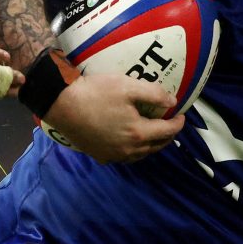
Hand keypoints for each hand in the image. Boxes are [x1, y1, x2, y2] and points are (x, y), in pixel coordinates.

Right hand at [43, 69, 184, 162]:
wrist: (61, 104)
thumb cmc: (95, 93)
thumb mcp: (127, 86)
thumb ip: (154, 94)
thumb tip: (172, 102)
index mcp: (138, 133)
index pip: (167, 131)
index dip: (178, 123)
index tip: (181, 115)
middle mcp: (128, 150)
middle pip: (156, 147)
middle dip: (167, 136)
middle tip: (171, 124)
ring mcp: (112, 155)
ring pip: (140, 155)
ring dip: (151, 145)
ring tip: (154, 133)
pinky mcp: (99, 155)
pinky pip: (123, 157)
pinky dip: (133, 150)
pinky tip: (130, 141)